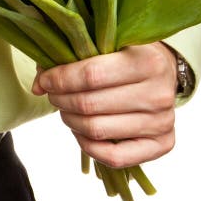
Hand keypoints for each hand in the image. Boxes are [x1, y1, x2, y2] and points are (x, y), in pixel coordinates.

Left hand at [32, 42, 177, 168]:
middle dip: (61, 100)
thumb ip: (68, 56)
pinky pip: (114, 157)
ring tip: (66, 109)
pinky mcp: (162, 144)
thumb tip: (38, 85)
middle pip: (89, 105)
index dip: (59, 79)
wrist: (162, 72)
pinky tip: (81, 130)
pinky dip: (88, 146)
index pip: (91, 75)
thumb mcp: (103, 43)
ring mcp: (162, 122)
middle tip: (53, 95)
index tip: (45, 81)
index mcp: (147, 61)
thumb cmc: (125, 55)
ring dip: (70, 120)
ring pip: (97, 130)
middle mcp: (159, 93)